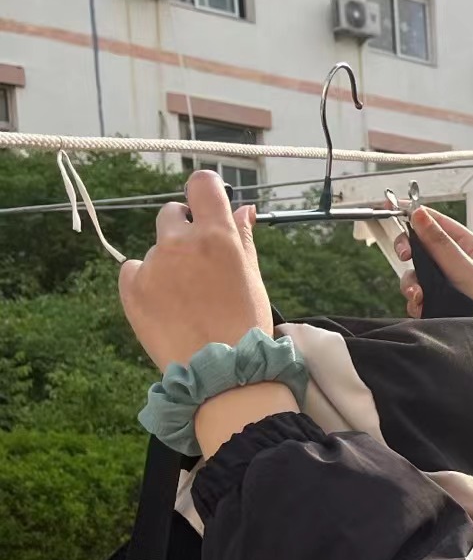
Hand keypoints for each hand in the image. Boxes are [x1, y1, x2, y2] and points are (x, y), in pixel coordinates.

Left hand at [120, 171, 294, 457]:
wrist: (221, 374)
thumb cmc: (246, 326)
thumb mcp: (253, 279)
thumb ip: (243, 239)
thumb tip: (242, 209)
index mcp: (218, 237)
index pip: (201, 185)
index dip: (204, 192)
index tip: (206, 206)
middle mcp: (182, 243)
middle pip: (172, 214)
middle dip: (184, 231)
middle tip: (198, 266)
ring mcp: (153, 264)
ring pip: (156, 248)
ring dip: (168, 263)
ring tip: (185, 300)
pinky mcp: (131, 286)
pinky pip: (133, 269)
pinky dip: (145, 281)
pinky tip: (166, 306)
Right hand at [395, 206, 472, 316]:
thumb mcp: (466, 270)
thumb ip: (440, 244)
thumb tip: (419, 214)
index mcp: (469, 247)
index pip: (438, 223)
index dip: (416, 215)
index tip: (392, 206)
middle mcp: (456, 262)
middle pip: (421, 246)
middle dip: (409, 251)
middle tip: (403, 255)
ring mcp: (446, 282)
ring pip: (416, 273)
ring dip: (411, 284)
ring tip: (417, 297)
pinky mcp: (439, 301)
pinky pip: (418, 295)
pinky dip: (415, 301)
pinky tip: (420, 308)